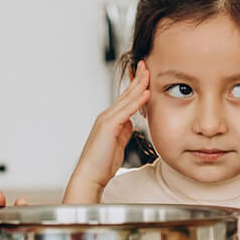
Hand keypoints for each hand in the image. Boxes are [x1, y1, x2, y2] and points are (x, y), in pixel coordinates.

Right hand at [63, 61, 150, 202]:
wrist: (90, 175)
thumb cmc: (103, 163)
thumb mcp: (117, 144)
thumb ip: (124, 131)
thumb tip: (131, 122)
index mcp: (110, 120)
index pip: (125, 99)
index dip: (136, 86)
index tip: (145, 74)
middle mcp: (107, 116)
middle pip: (125, 94)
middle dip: (137, 78)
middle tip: (146, 64)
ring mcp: (106, 120)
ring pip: (126, 99)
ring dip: (138, 85)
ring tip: (148, 72)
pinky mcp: (108, 126)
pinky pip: (126, 111)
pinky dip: (136, 101)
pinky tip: (146, 93)